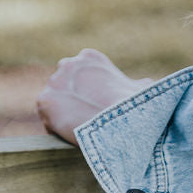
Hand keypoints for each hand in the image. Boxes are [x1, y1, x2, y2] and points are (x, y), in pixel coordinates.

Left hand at [36, 48, 152, 144]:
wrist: (120, 118)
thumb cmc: (134, 104)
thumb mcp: (140, 87)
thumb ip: (136, 83)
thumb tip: (146, 85)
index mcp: (89, 56)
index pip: (78, 73)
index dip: (85, 90)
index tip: (93, 104)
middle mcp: (69, 64)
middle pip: (62, 83)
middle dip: (70, 97)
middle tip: (82, 116)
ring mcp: (55, 81)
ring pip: (54, 101)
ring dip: (62, 112)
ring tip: (77, 129)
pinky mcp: (45, 100)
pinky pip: (48, 118)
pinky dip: (56, 127)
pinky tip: (71, 135)